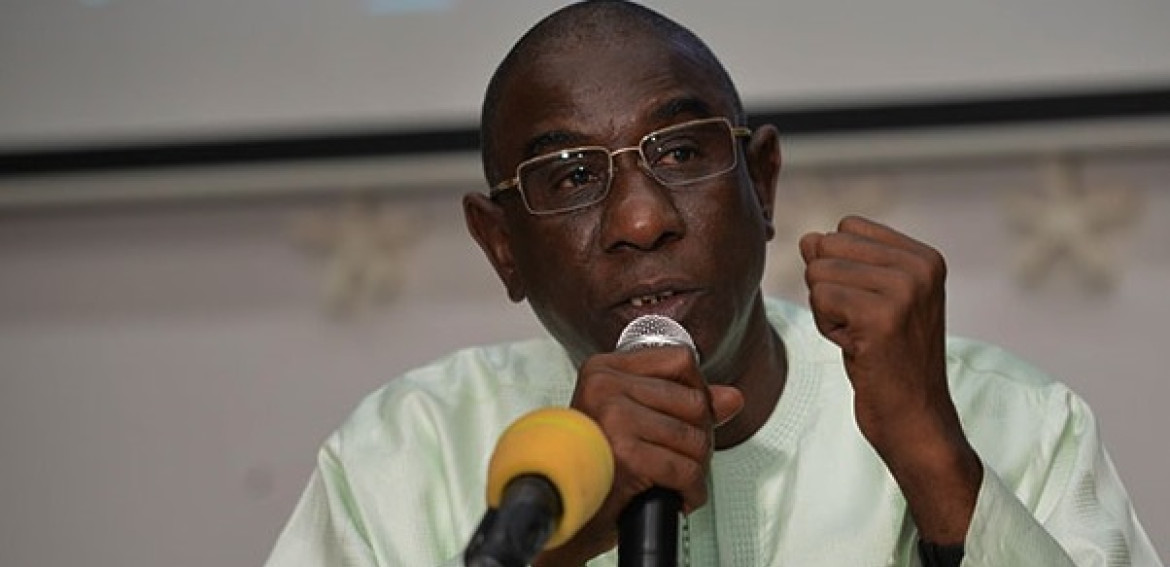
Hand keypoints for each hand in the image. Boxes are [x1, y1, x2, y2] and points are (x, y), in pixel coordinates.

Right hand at [534, 346, 743, 564]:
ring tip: (675, 477)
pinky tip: (678, 495)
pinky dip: (691, 491)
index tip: (684, 418)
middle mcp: (605, 387)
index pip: (681, 360)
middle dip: (698, 438)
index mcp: (604, 370)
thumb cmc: (597, 465)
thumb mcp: (636, 421)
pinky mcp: (625, 453)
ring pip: (695, 438)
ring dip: (695, 468)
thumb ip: (684, 402)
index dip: (696, 392)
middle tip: (679, 458)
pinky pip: (686, 470)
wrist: (563, 510)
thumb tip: (733, 398)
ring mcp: (613, 418)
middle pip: (695, 400)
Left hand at [800, 215, 980, 543]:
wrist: (915, 420)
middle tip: (862, 326)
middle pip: (827, 245)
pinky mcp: (882, 316)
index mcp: (924, 257)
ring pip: (818, 273)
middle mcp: (920, 266)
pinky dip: (827, 328)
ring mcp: (905, 290)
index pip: (847, 227)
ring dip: (827, 312)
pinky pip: (820, 299)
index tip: (868, 306)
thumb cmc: (888, 362)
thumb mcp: (869, 301)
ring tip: (862, 339)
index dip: (840, 268)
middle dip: (828, 288)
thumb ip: (842, 263)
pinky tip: (858, 349)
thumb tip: (807, 238)